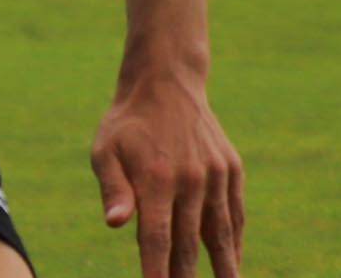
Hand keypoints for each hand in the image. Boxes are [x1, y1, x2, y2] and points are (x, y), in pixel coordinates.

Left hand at [92, 72, 243, 277]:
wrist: (166, 82)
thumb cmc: (127, 123)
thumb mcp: (105, 149)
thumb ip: (113, 187)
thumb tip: (115, 224)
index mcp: (156, 178)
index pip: (157, 237)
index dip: (157, 270)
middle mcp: (191, 180)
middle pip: (189, 244)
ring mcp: (216, 176)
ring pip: (221, 235)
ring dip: (224, 269)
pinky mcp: (232, 170)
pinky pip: (235, 215)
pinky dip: (235, 242)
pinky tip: (232, 264)